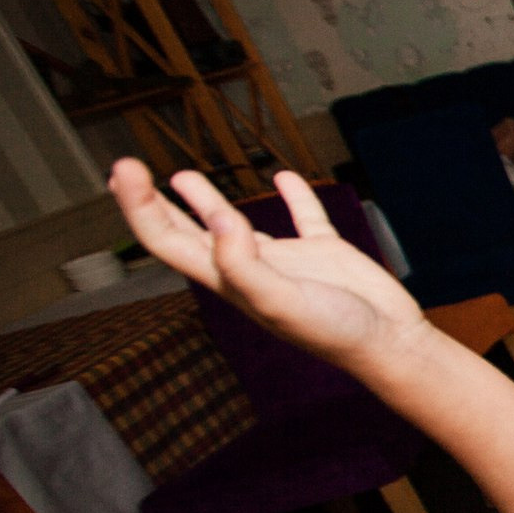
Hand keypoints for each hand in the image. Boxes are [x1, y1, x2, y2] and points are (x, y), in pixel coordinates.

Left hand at [109, 161, 427, 370]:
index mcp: (229, 281)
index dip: (140, 206)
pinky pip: (303, 217)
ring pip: (235, 223)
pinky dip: (293, 196)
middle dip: (153, 202)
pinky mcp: (323, 251)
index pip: (167, 240)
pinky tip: (283, 179)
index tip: (124, 169)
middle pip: (187, 232)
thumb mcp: (279, 301)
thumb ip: (244, 263)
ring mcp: (285, 259)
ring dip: (205, 200)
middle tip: (127, 169)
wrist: (388, 343)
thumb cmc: (334, 333)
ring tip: (181, 176)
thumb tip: (218, 220)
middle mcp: (249, 267)